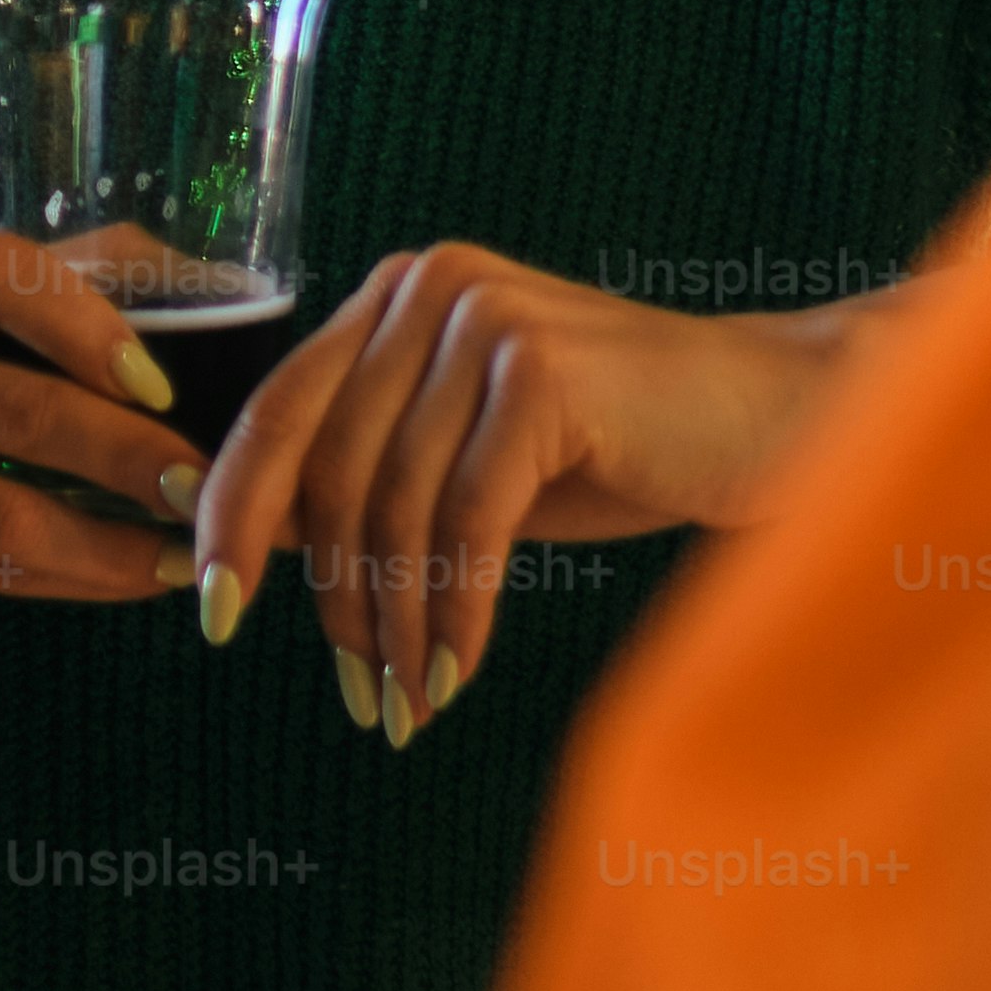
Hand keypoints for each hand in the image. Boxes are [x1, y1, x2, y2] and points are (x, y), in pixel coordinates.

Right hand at [0, 229, 216, 627]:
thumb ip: (34, 292)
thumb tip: (202, 282)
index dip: (86, 318)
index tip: (157, 375)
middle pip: (17, 407)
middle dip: (131, 453)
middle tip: (212, 482)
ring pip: (4, 511)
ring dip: (114, 539)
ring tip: (191, 549)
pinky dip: (66, 579)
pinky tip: (127, 580)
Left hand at [188, 242, 860, 748]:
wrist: (779, 417)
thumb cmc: (626, 449)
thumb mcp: (478, 459)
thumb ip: (383, 478)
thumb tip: (269, 559)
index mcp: (398, 294)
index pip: (278, 410)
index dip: (231, 515)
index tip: (212, 610)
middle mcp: (428, 284)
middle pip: (330, 470)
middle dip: (333, 601)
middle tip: (360, 699)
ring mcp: (484, 318)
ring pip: (395, 506)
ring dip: (400, 627)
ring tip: (412, 706)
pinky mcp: (539, 372)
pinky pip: (467, 521)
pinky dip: (456, 612)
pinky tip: (457, 676)